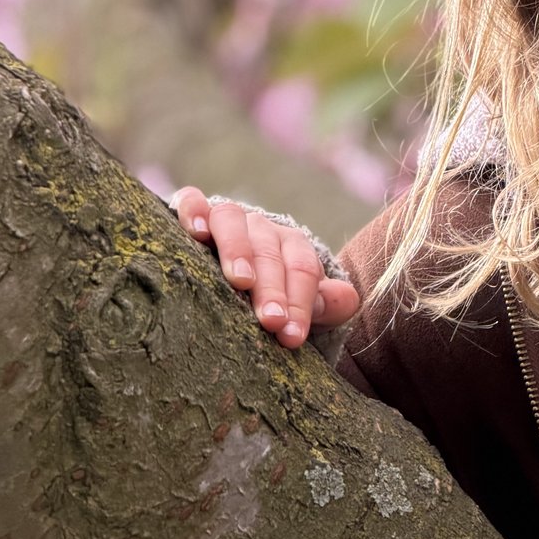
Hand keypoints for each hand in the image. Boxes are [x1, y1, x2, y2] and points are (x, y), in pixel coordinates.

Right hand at [174, 187, 360, 348]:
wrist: (242, 269)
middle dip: (273, 289)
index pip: (302, 269)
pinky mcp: (195, 213)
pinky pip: (192, 202)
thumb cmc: (274, 295)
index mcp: (292, 246)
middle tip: (272, 321)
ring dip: (239, 251)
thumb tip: (346, 300)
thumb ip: (328, 303)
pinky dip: (194, 212)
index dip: (300, 302)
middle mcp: (261, 228)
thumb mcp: (303, 303)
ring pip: (233, 222)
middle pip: (269, 252)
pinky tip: (196, 232)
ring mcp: (228, 219)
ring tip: (241, 281)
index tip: (292, 336)